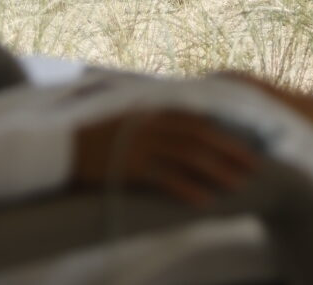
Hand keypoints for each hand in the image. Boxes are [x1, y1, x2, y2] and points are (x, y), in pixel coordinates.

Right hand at [72, 110, 260, 206]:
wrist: (57, 148)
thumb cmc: (92, 138)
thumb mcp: (125, 121)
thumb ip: (151, 121)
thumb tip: (179, 126)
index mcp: (150, 112)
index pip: (195, 120)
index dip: (223, 132)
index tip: (245, 143)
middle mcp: (149, 124)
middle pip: (198, 136)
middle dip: (229, 150)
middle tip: (255, 165)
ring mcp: (139, 145)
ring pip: (187, 155)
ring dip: (216, 170)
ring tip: (238, 184)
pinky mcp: (129, 167)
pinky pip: (164, 178)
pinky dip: (187, 188)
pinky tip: (204, 201)